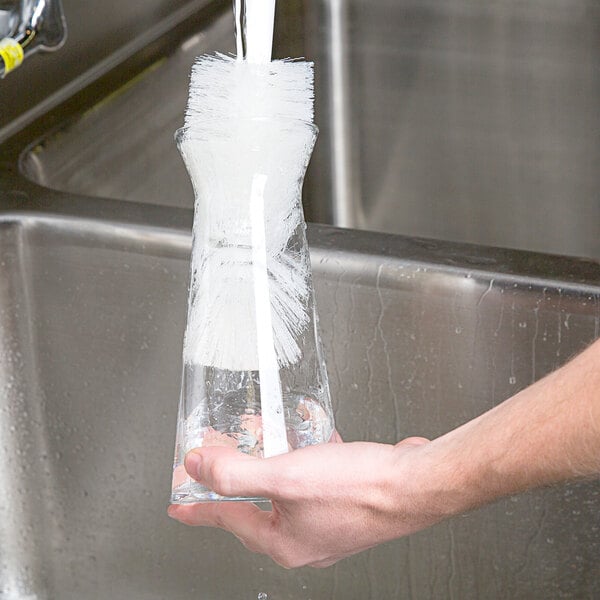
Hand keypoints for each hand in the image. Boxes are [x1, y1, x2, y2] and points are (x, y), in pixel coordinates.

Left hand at [168, 435, 432, 567]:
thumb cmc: (361, 488)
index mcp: (283, 541)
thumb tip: (197, 467)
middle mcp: (305, 539)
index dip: (198, 508)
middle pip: (254, 508)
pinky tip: (311, 443)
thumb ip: (236, 472)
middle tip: (217, 468)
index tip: (178, 507)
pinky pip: (311, 484)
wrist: (416, 484)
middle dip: (234, 484)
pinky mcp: (347, 505)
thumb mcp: (285, 476)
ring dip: (271, 469)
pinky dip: (303, 463)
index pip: (226, 521)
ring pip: (284, 494)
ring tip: (264, 447)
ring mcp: (328, 523)